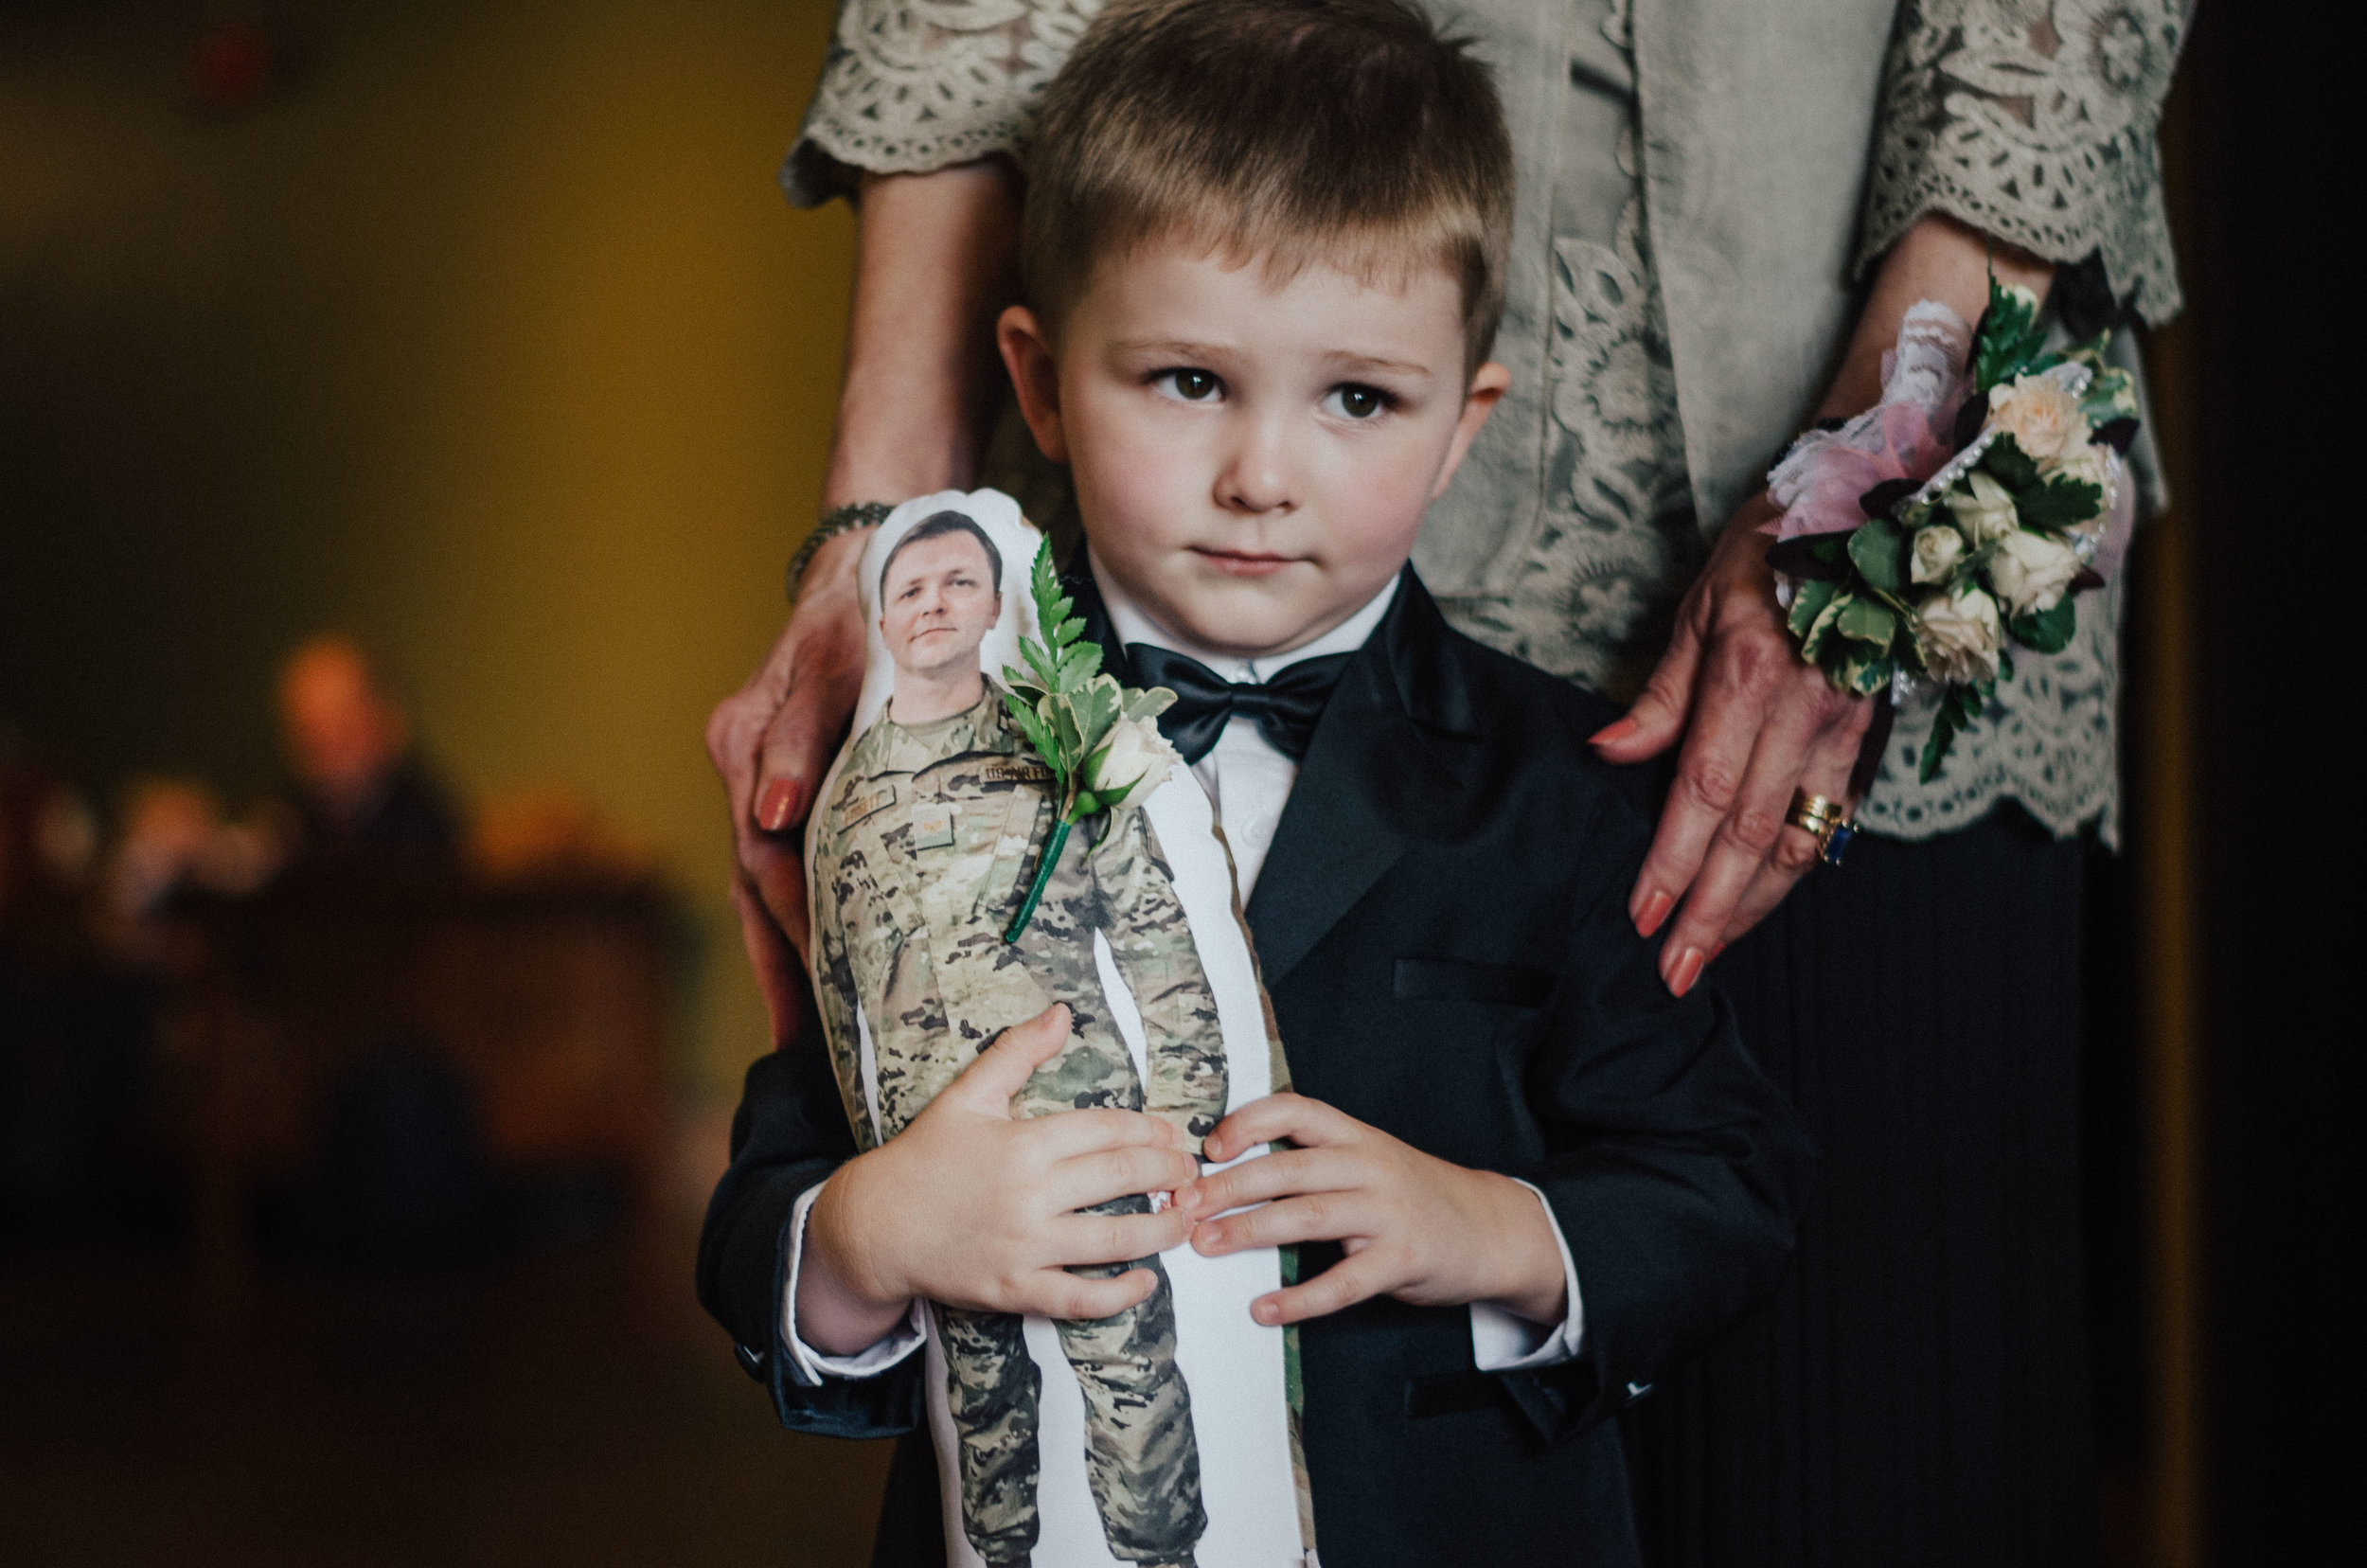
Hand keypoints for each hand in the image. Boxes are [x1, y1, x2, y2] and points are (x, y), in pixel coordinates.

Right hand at [704, 528, 869, 1036]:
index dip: (791, 926)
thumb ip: (798, 738)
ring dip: (784, 957)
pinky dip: (797, 916)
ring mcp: (756, 777)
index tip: (817, 989)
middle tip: (806, 1048)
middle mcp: (740, 769)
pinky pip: (785, 862)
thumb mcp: (836, 661)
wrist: (865, 566)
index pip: (765, 856)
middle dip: (781, 969)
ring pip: (766, 883)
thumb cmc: (860, 609)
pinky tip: (817, 969)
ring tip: (805, 1038)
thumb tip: (768, 817)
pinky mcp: (781, 781)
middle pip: (756, 886)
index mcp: (743, 745)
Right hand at [797, 1005, 1201, 1353]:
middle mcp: (1030, 1194)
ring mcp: (1024, 1245)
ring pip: (1114, 1239)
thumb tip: (1062, 1012)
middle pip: (1121, 1177)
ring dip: (1162, 1229)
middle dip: (1168, 1172)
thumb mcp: (967, 1096)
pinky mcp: (1016, 1289)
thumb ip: (1017, 1053)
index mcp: (1024, 1142)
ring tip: (1187, 1219)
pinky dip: (1121, 1294)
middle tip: (1192, 1172)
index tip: (1174, 1133)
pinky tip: (1147, 1280)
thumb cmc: (925, 1157)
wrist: (876, 1226)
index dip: (1150, 1130)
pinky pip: (1079, 1299)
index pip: (1107, 1129)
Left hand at [1173, 1093, 1564, 1327]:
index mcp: (1356, 1137)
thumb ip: (1315, 1163)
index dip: (1248, 1122)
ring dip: (1249, 1231)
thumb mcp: (1369, 1162)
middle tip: (1184, 1207)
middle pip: (1289, 1167)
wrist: (1492, 1229)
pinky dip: (1300, 1298)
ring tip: (1206, 1245)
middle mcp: (1370, 1166)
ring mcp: (1389, 1212)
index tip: (1207, 1147)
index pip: (1296, 1109)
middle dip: (1228, 1186)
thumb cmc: (1415, 1197)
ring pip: (1307, 1216)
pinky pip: (1343, 1282)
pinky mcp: (1403, 1260)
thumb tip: (1228, 1177)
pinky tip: (1264, 1309)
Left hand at [1590, 495, 1871, 994]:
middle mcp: (1808, 712)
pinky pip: (1832, 820)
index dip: (1674, 862)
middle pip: (1753, 836)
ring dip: (1753, 907)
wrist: (1879, 511)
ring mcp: (1848, 730)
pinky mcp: (1871, 738)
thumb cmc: (1777, 547)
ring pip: (1801, 841)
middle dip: (1711, 912)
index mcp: (1754, 675)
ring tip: (1711, 955)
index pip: (1706, 792)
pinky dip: (1795, 870)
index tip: (1643, 916)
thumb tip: (1608, 753)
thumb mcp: (1703, 602)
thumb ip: (1660, 691)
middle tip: (1673, 972)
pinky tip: (1762, 902)